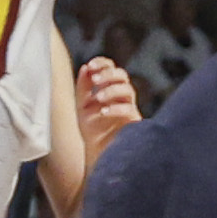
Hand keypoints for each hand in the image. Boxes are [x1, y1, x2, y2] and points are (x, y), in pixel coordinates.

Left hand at [74, 56, 140, 173]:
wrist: (97, 154)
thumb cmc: (92, 131)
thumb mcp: (82, 106)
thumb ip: (84, 87)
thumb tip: (85, 67)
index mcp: (110, 90)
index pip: (111, 69)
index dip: (103, 63)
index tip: (90, 66)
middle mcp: (122, 97)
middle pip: (122, 76)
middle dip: (108, 74)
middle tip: (95, 80)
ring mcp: (129, 109)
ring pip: (128, 90)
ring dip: (112, 90)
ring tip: (98, 98)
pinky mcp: (134, 123)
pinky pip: (129, 109)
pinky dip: (115, 108)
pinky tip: (103, 112)